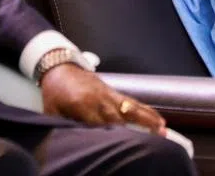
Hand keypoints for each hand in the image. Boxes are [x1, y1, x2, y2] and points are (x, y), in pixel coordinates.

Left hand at [40, 63, 165, 134]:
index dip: (111, 135)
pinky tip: (158, 118)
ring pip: (131, 108)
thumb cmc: (54, 93)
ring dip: (148, 119)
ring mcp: (109, 94)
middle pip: (119, 118)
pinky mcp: (114, 92)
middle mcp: (99, 99)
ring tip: (163, 129)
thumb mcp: (51, 112)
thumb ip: (62, 127)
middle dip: (135, 131)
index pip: (98, 124)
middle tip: (152, 142)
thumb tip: (71, 142)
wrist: (60, 68)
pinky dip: (146, 110)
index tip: (122, 146)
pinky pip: (133, 102)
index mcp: (81, 104)